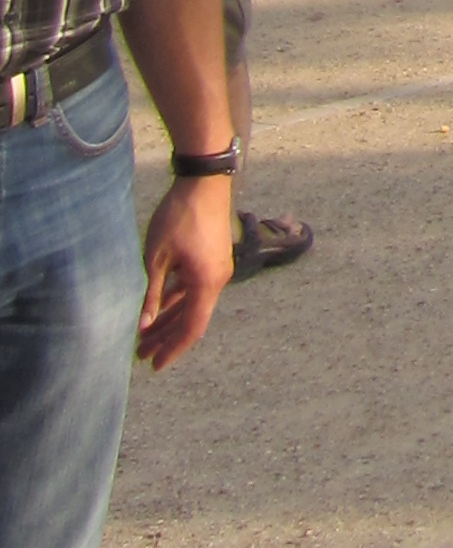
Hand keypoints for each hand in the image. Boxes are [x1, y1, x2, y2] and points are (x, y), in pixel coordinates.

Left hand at [137, 172, 233, 366]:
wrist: (203, 182)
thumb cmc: (179, 217)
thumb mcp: (157, 257)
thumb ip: (153, 293)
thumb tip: (145, 324)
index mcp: (206, 282)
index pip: (191, 328)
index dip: (173, 349)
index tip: (154, 365)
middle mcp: (217, 279)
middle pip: (192, 318)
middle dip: (166, 338)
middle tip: (140, 353)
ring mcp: (216, 268)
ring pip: (193, 303)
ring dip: (170, 319)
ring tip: (145, 335)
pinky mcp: (212, 257)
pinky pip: (195, 287)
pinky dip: (177, 300)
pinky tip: (159, 307)